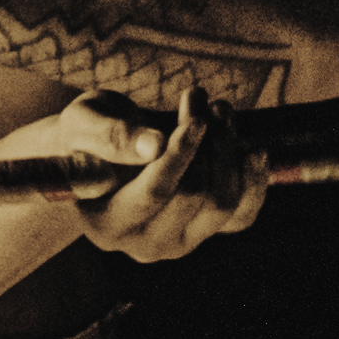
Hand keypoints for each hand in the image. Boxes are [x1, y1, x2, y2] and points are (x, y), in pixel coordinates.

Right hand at [66, 89, 267, 264]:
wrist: (103, 148)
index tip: (197, 118)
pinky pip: (242, 215)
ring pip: (221, 203)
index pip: (154, 192)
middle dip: (206, 141)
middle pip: (193, 196)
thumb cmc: (86, 133)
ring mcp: (178, 242)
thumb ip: (112, 136)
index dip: (181, 154)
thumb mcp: (85, 123)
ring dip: (228, 151)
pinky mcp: (204, 232)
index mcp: (105, 224)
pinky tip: (253, 150)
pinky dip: (253, 182)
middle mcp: (143, 244)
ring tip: (218, 108)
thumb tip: (153, 147)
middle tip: (198, 94)